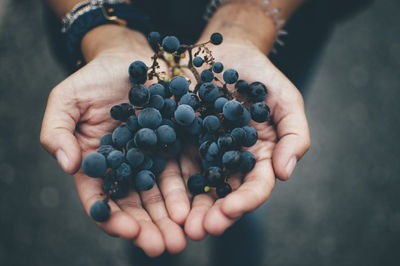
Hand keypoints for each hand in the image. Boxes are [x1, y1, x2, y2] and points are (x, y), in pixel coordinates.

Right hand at [40, 25, 188, 255]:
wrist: (131, 58)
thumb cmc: (94, 79)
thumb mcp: (66, 101)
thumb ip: (57, 132)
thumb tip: (67, 165)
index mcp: (98, 165)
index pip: (102, 200)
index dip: (114, 219)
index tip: (129, 231)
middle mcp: (128, 168)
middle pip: (138, 205)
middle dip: (152, 228)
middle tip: (167, 247)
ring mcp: (155, 158)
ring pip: (165, 194)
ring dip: (176, 216)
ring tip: (189, 233)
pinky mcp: (179, 145)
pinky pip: (187, 169)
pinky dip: (194, 188)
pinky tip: (204, 202)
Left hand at [183, 39, 309, 238]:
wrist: (226, 53)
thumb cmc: (260, 76)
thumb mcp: (286, 99)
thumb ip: (294, 135)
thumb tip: (284, 173)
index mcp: (258, 157)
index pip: (255, 187)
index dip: (245, 201)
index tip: (230, 210)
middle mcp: (231, 162)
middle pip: (224, 195)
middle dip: (213, 214)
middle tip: (200, 230)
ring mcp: (203, 153)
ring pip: (197, 188)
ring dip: (189, 209)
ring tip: (178, 224)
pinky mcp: (179, 142)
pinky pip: (172, 165)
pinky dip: (166, 183)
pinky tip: (158, 197)